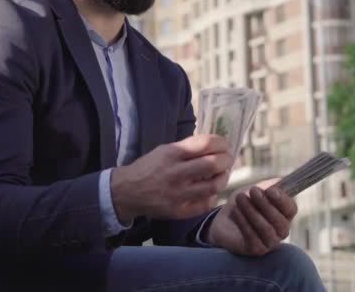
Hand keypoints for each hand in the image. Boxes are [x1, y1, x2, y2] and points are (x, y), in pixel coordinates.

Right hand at [110, 134, 233, 222]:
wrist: (127, 192)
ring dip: (222, 178)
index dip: (221, 143)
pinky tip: (209, 191)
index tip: (224, 145)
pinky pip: (205, 204)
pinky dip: (211, 196)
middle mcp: (176, 173)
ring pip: (213, 186)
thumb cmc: (148, 167)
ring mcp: (178, 194)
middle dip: (226, 160)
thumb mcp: (164, 150)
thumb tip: (214, 145)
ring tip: (221, 175)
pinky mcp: (178, 211)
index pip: (206, 144)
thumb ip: (187, 148)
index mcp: (172, 154)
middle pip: (213, 164)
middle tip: (227, 160)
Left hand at [206, 178, 297, 255]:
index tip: (270, 190)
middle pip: (280, 220)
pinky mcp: (257, 249)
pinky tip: (235, 210)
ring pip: (266, 228)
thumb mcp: (253, 191)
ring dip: (252, 211)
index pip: (291, 209)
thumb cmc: (243, 203)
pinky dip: (243, 221)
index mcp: (284, 215)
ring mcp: (270, 242)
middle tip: (252, 191)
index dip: (283, 200)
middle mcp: (281, 230)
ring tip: (240, 198)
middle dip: (266, 204)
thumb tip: (280, 180)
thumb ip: (267, 185)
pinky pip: (252, 236)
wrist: (223, 220)